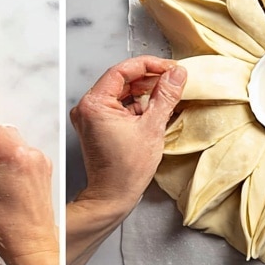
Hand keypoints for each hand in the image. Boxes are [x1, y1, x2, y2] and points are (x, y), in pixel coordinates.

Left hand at [69, 57, 186, 217]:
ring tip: (167, 93)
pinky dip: (136, 104)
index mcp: (95, 103)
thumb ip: (165, 96)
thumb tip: (177, 75)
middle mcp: (87, 106)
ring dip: (143, 91)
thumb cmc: (126, 170)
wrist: (112, 198)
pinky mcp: (96, 125)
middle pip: (121, 79)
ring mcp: (90, 116)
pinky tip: (154, 108)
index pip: (122, 70)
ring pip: (121, 92)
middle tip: (172, 78)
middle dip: (148, 78)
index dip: (148, 65)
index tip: (169, 68)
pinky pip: (118, 105)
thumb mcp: (152, 128)